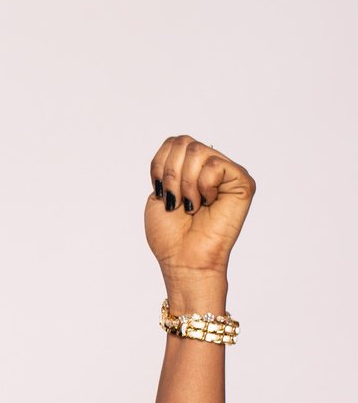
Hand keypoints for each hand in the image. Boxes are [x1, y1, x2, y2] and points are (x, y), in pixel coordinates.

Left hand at [145, 137, 254, 287]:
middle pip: (183, 142)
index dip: (159, 165)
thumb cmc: (171, 235)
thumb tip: (185, 145)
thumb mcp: (159, 193)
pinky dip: (203, 185)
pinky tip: (207, 203)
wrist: (184, 260)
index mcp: (191, 170)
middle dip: (170, 174)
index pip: (173, 142)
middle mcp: (211, 168)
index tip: (160, 192)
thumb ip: (168, 165)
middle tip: (175, 201)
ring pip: (198, 151)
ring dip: (184, 183)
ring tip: (191, 205)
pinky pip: (215, 165)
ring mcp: (228, 174)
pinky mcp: (243, 182)